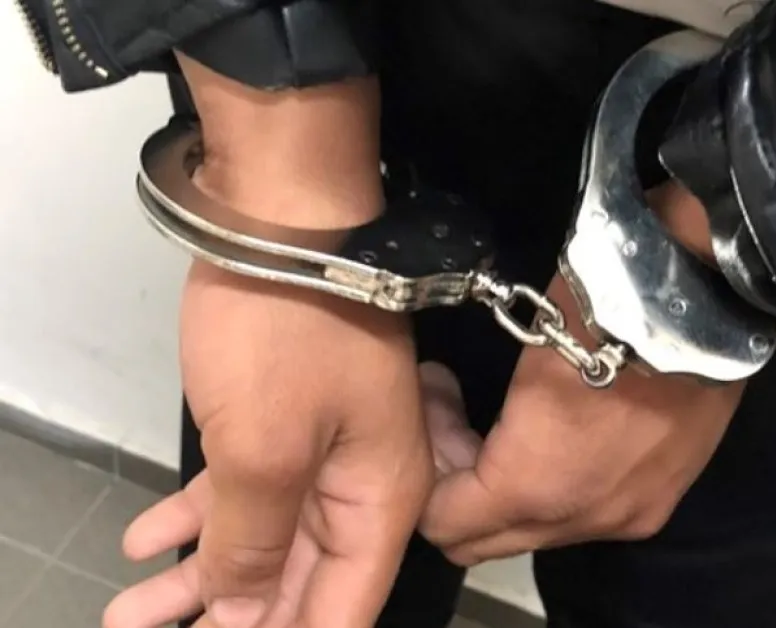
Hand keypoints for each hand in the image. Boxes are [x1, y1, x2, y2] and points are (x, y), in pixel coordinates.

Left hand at [105, 262, 431, 627]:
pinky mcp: (278, 419)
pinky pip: (239, 488)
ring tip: (129, 616)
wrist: (284, 216)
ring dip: (196, 578)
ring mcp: (318, 449)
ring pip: (260, 536)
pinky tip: (146, 541)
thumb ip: (252, 543)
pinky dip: (194, 517)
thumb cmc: (286, 333)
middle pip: (296, 581)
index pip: (343, 607)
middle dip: (232, 620)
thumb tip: (242, 613)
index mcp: (380, 499)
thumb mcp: (263, 450)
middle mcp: (357, 484)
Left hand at [420, 271, 744, 565]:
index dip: (426, 474)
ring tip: (510, 425)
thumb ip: (481, 424)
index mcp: (534, 485)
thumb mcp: (523, 359)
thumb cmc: (599, 312)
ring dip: (509, 488)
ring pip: (536, 530)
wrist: (705, 301)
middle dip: (460, 485)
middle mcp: (581, 521)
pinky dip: (556, 488)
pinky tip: (560, 435)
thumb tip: (458, 439)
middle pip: (486, 540)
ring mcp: (625, 517)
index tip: (433, 415)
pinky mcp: (657, 503)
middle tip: (456, 420)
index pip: (445, 523)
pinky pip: (582, 515)